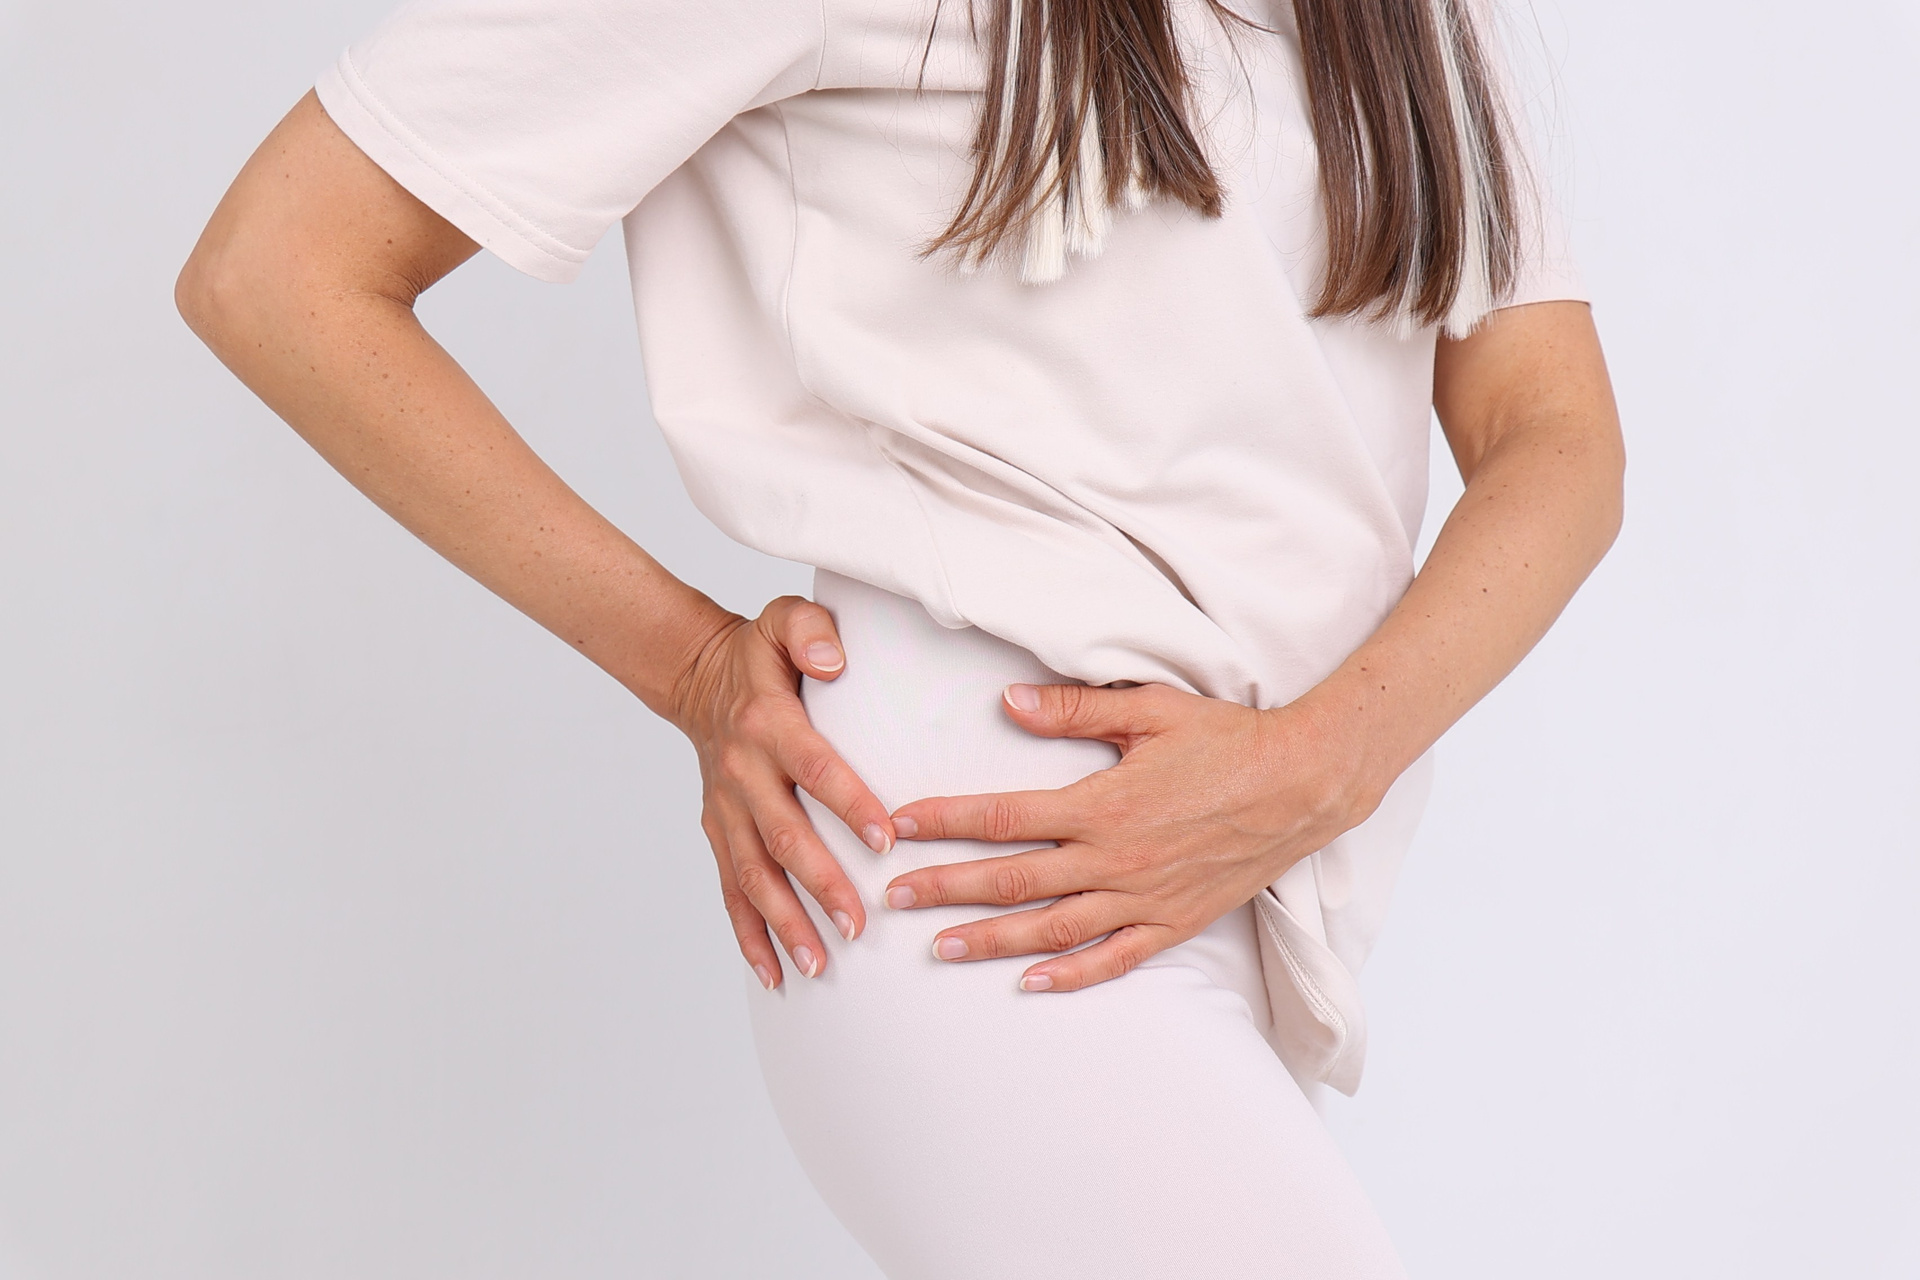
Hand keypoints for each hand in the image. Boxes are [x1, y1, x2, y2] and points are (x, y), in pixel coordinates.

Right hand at [669, 596, 894, 989]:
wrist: (696, 675)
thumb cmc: (758, 653)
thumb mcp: (782, 620)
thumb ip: (812, 632)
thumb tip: (837, 661)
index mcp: (768, 724)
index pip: (815, 768)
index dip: (848, 804)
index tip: (884, 842)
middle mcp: (742, 771)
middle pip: (784, 836)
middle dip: (821, 885)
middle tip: (859, 925)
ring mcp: (726, 808)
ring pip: (754, 875)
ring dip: (785, 923)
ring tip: (819, 964)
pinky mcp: (717, 832)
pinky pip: (730, 890)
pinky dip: (748, 934)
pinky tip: (774, 973)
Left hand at [883, 682, 1382, 991]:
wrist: (1304, 784)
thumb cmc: (1228, 739)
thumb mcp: (1150, 709)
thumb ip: (1075, 708)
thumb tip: (1007, 702)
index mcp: (1102, 803)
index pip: (1003, 816)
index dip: (945, 821)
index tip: (897, 824)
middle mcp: (1115, 859)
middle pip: (1011, 880)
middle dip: (944, 889)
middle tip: (891, 899)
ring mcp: (1144, 898)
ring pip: (1051, 929)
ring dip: (989, 941)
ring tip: (939, 949)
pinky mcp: (1174, 922)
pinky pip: (1114, 958)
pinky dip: (1070, 975)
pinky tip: (1030, 983)